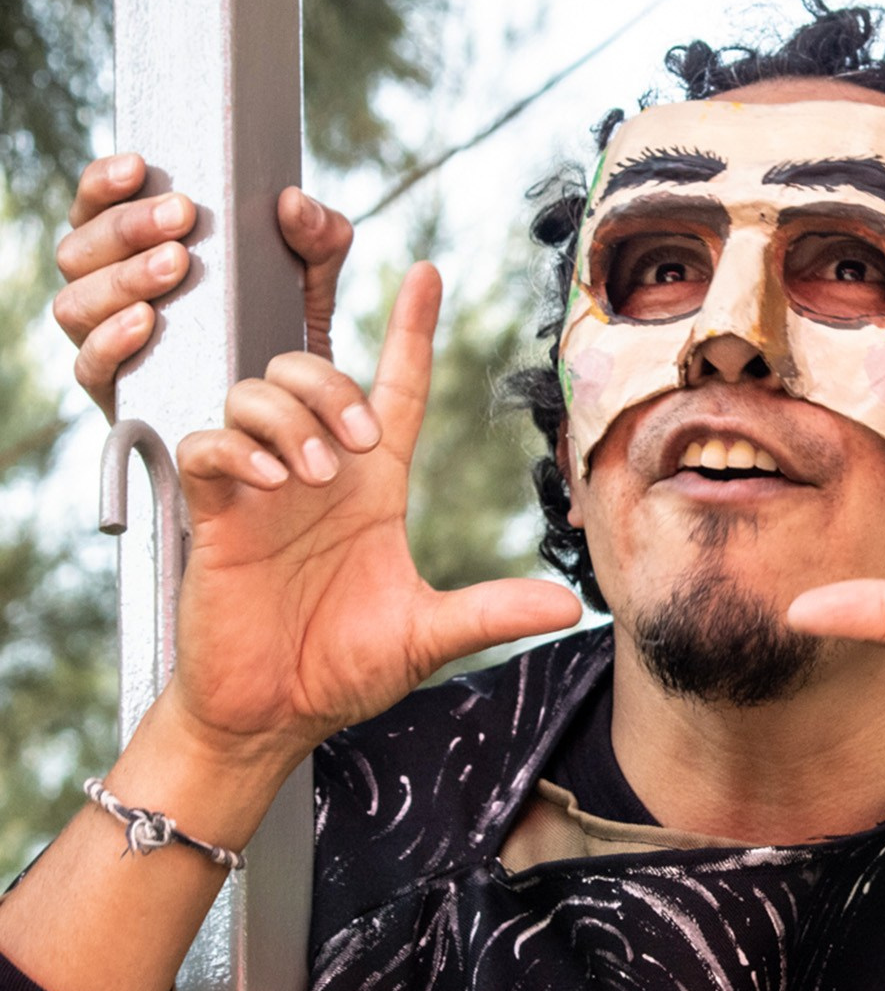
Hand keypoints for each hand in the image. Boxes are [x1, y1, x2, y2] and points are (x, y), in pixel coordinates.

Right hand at [54, 152, 352, 416]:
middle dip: (126, 227)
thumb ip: (316, 237)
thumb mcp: (310, 280)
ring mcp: (106, 343)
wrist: (291, 419)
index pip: (96, 208)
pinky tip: (146, 320)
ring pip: (76, 303)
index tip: (139, 165)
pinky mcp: (117, 394)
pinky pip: (90, 366)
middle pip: (80, 250)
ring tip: (175, 265)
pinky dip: (111, 340)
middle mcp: (107, 292)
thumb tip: (293, 201)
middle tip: (182, 216)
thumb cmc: (282, 330)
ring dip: (121, 277)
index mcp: (134, 251)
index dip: (103, 183)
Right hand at [159, 263, 579, 796]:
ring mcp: (260, 488)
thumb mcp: (427, 635)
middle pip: (316, 370)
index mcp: (374, 488)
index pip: (397, 387)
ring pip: (258, 392)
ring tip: (310, 476)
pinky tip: (264, 481)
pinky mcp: (213, 514)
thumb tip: (571, 608)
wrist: (269, 717)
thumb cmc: (340, 671)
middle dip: (336, 387)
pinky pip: (207, 444)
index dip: (411, 330)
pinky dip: (234, 447)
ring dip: (290, 417)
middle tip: (358, 447)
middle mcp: (318, 473)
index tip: (427, 273)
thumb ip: (491, 613)